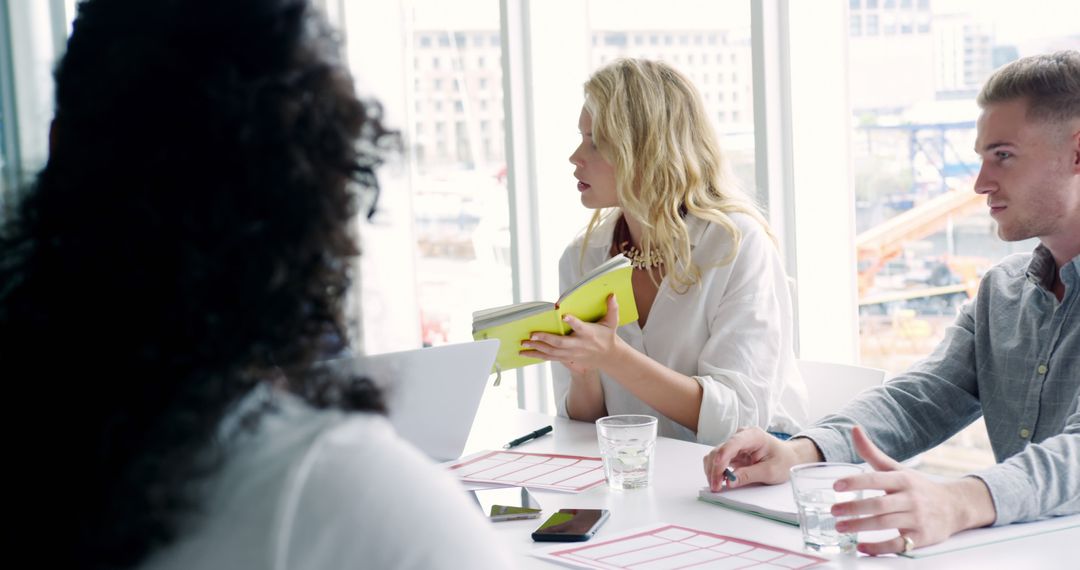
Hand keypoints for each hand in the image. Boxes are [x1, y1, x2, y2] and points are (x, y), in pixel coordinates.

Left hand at [519, 294, 622, 373]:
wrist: (608, 357)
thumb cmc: (607, 336)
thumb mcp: (612, 322)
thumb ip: (612, 309)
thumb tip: (612, 294)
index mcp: (589, 333)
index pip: (580, 327)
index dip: (573, 321)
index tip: (564, 316)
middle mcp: (578, 345)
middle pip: (561, 343)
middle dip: (546, 339)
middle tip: (532, 335)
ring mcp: (571, 354)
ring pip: (552, 353)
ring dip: (537, 349)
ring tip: (523, 344)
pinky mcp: (566, 358)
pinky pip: (550, 358)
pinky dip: (537, 355)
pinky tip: (525, 353)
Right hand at [702, 427, 820, 491]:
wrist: (788, 458)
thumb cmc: (783, 461)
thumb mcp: (770, 471)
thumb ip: (749, 475)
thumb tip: (729, 481)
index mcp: (753, 436)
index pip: (733, 443)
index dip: (723, 455)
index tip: (718, 468)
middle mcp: (740, 436)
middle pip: (719, 450)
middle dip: (715, 469)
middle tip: (716, 487)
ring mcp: (735, 444)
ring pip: (715, 455)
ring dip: (712, 471)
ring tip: (716, 486)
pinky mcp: (732, 452)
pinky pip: (717, 460)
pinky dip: (715, 471)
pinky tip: (718, 480)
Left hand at [831, 425, 995, 555]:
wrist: (954, 507)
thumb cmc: (918, 487)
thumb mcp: (897, 469)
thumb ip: (872, 453)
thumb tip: (853, 428)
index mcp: (902, 479)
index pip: (877, 479)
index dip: (855, 482)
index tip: (835, 486)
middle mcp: (910, 498)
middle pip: (879, 504)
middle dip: (854, 508)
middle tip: (833, 511)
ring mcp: (917, 519)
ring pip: (885, 524)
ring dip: (860, 526)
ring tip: (840, 527)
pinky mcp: (921, 538)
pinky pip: (897, 544)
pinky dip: (878, 547)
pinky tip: (861, 547)